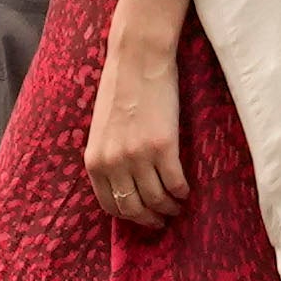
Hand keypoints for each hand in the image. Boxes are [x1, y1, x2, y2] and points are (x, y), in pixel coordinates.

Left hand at [86, 0, 196, 227]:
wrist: (137, 61)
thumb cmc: (120, 92)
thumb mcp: (102, 131)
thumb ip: (108, 157)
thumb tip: (123, 184)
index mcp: (94, 160)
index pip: (109, 204)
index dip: (129, 216)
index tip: (143, 217)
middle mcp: (113, 163)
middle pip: (133, 208)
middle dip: (150, 219)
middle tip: (164, 218)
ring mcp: (137, 156)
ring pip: (156, 200)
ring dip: (170, 208)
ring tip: (178, 204)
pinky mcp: (163, 147)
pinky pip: (175, 184)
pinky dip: (183, 192)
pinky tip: (186, 190)